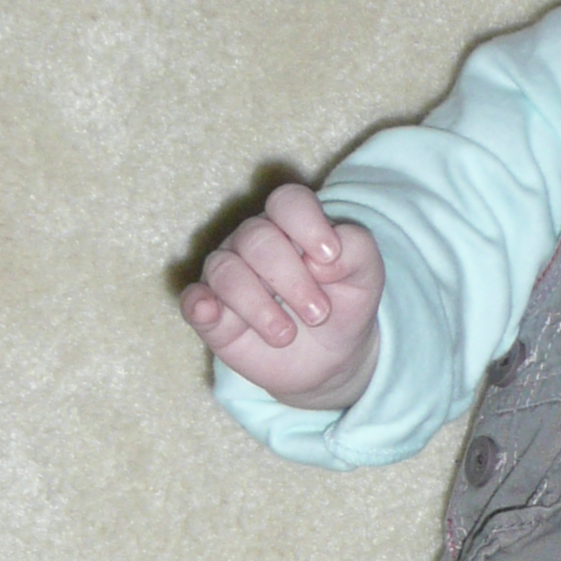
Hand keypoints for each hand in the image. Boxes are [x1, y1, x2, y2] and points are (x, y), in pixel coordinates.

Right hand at [180, 183, 383, 409]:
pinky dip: (199, 305)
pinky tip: (213, 313)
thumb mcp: (367, 277)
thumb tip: (323, 257)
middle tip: (319, 314)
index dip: (306, 223)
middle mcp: (253, 243)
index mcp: (292, 225)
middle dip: (291, 278)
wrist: (331, 359)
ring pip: (225, 270)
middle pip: (257, 238)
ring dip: (259, 305)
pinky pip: (193, 300)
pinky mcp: (209, 312)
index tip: (329, 257)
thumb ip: (357, 251)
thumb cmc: (344, 305)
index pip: (287, 202)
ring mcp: (227, 275)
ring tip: (287, 335)